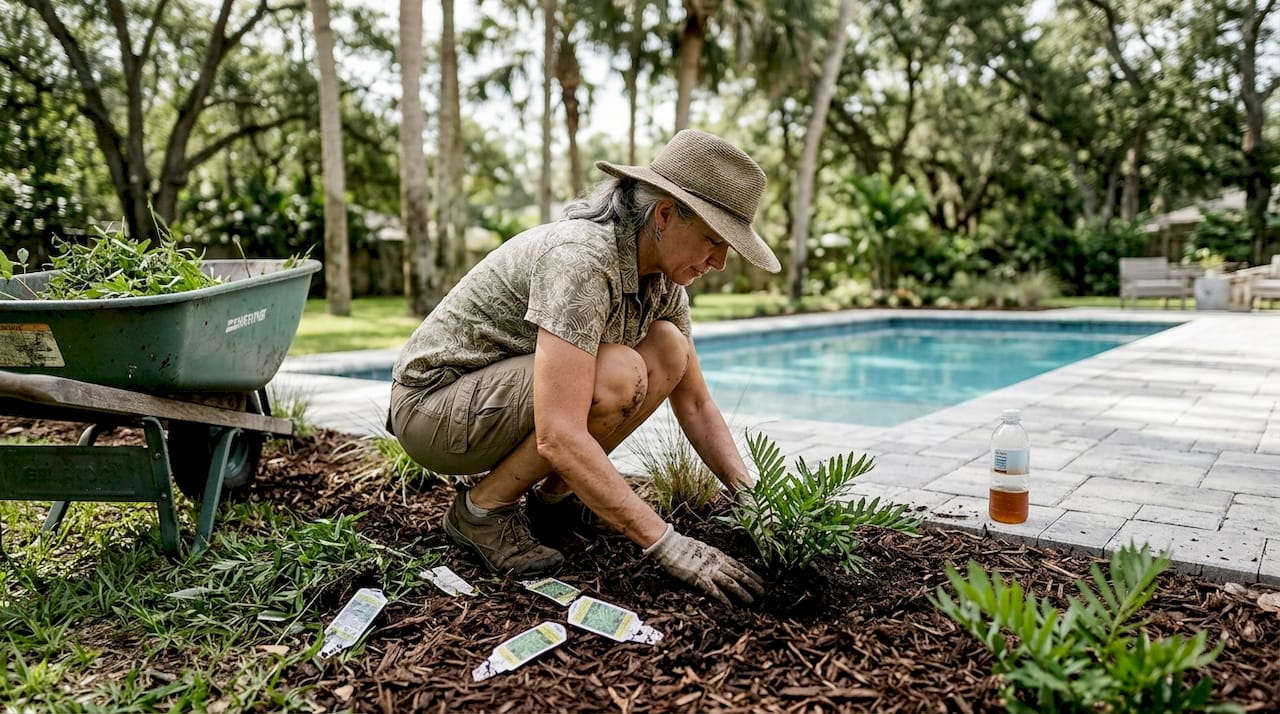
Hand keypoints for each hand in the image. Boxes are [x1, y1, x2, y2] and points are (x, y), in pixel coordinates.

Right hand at [644, 524, 763, 606]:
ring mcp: (709, 570)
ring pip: (730, 582)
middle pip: (739, 574)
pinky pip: (713, 590)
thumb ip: (714, 559)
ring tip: (751, 602)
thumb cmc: (684, 548)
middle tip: (763, 593)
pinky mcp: (698, 578)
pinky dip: (723, 598)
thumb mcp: (704, 550)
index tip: (762, 581)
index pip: (740, 566)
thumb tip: (722, 565)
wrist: (670, 545)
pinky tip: (730, 606)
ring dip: (742, 593)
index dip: (752, 574)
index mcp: (719, 555)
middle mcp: (717, 562)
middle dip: (752, 584)